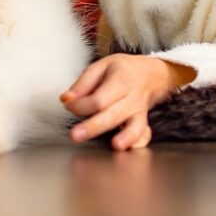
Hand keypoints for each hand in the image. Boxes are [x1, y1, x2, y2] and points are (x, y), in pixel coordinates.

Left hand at [60, 53, 194, 150]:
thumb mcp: (100, 67)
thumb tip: (67, 99)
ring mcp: (139, 112)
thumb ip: (82, 84)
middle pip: (113, 114)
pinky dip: (138, 142)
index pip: (99, 98)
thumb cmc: (121, 71)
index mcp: (120, 79)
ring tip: (115, 145)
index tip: (69, 105)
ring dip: (126, 137)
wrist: (148, 74)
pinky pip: (144, 135)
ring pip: (134, 126)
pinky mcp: (143, 124)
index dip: (81, 105)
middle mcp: (131, 97)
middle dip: (93, 127)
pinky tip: (128, 148)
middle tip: (75, 136)